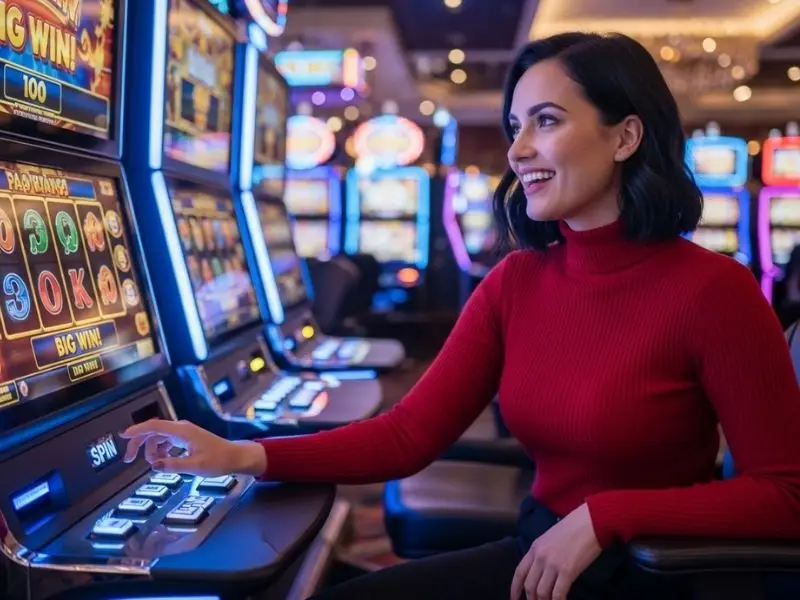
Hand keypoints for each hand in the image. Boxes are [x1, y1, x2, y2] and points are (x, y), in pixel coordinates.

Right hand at [119, 419, 266, 476]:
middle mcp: (182, 429)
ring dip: (151, 450)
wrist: (235, 457)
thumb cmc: (220, 460)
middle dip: (139, 443)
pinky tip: (164, 460)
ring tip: (155, 464)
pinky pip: (166, 441)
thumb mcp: (195, 466)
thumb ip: (173, 465)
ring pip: (159, 437)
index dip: (137, 430)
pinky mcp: (186, 438)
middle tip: (129, 459)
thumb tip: (153, 465)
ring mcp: (184, 433)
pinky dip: (160, 450)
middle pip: (153, 431)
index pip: (154, 426)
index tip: (123, 435)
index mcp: (183, 431)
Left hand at [510, 503, 601, 599]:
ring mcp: (553, 564)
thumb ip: (542, 553)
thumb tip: (541, 570)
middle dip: (531, 599)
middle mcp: (540, 557)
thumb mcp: (550, 538)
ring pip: (541, 592)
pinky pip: (558, 593)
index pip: (519, 572)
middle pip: (529, 585)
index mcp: (535, 548)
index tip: (514, 598)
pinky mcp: (567, 571)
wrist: (590, 521)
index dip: (515, 588)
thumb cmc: (573, 527)